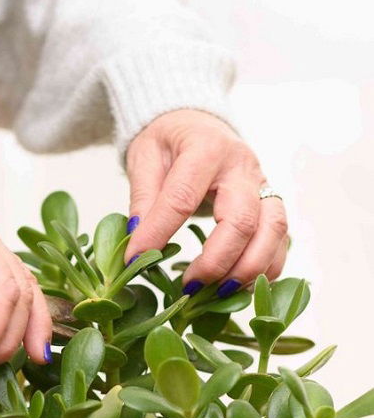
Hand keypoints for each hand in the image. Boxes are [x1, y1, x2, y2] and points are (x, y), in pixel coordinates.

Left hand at [125, 110, 287, 295]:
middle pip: (242, 220)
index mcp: (206, 148)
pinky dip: (266, 268)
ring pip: (273, 231)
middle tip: (189, 286)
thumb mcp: (145, 157)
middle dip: (216, 261)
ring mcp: (263, 184)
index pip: (182, 197)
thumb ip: (143, 196)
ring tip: (218, 294)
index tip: (136, 259)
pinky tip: (240, 286)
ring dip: (248, 269)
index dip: (158, 232)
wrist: (201, 123)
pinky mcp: (272, 203)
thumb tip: (138, 239)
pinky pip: (281, 240)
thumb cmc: (171, 141)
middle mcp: (242, 166)